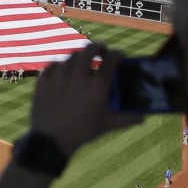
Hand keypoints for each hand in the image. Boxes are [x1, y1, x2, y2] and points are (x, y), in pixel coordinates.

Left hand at [28, 43, 145, 157]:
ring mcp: (60, 74)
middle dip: (99, 47)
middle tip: (101, 52)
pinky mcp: (45, 78)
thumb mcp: (108, 124)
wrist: (51, 139)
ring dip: (80, 58)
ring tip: (82, 65)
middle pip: (91, 48)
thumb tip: (143, 117)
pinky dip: (61, 66)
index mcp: (97, 84)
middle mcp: (79, 74)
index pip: (112, 58)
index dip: (118, 54)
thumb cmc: (82, 132)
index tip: (119, 56)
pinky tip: (64, 72)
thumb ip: (127, 118)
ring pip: (72, 56)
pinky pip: (54, 64)